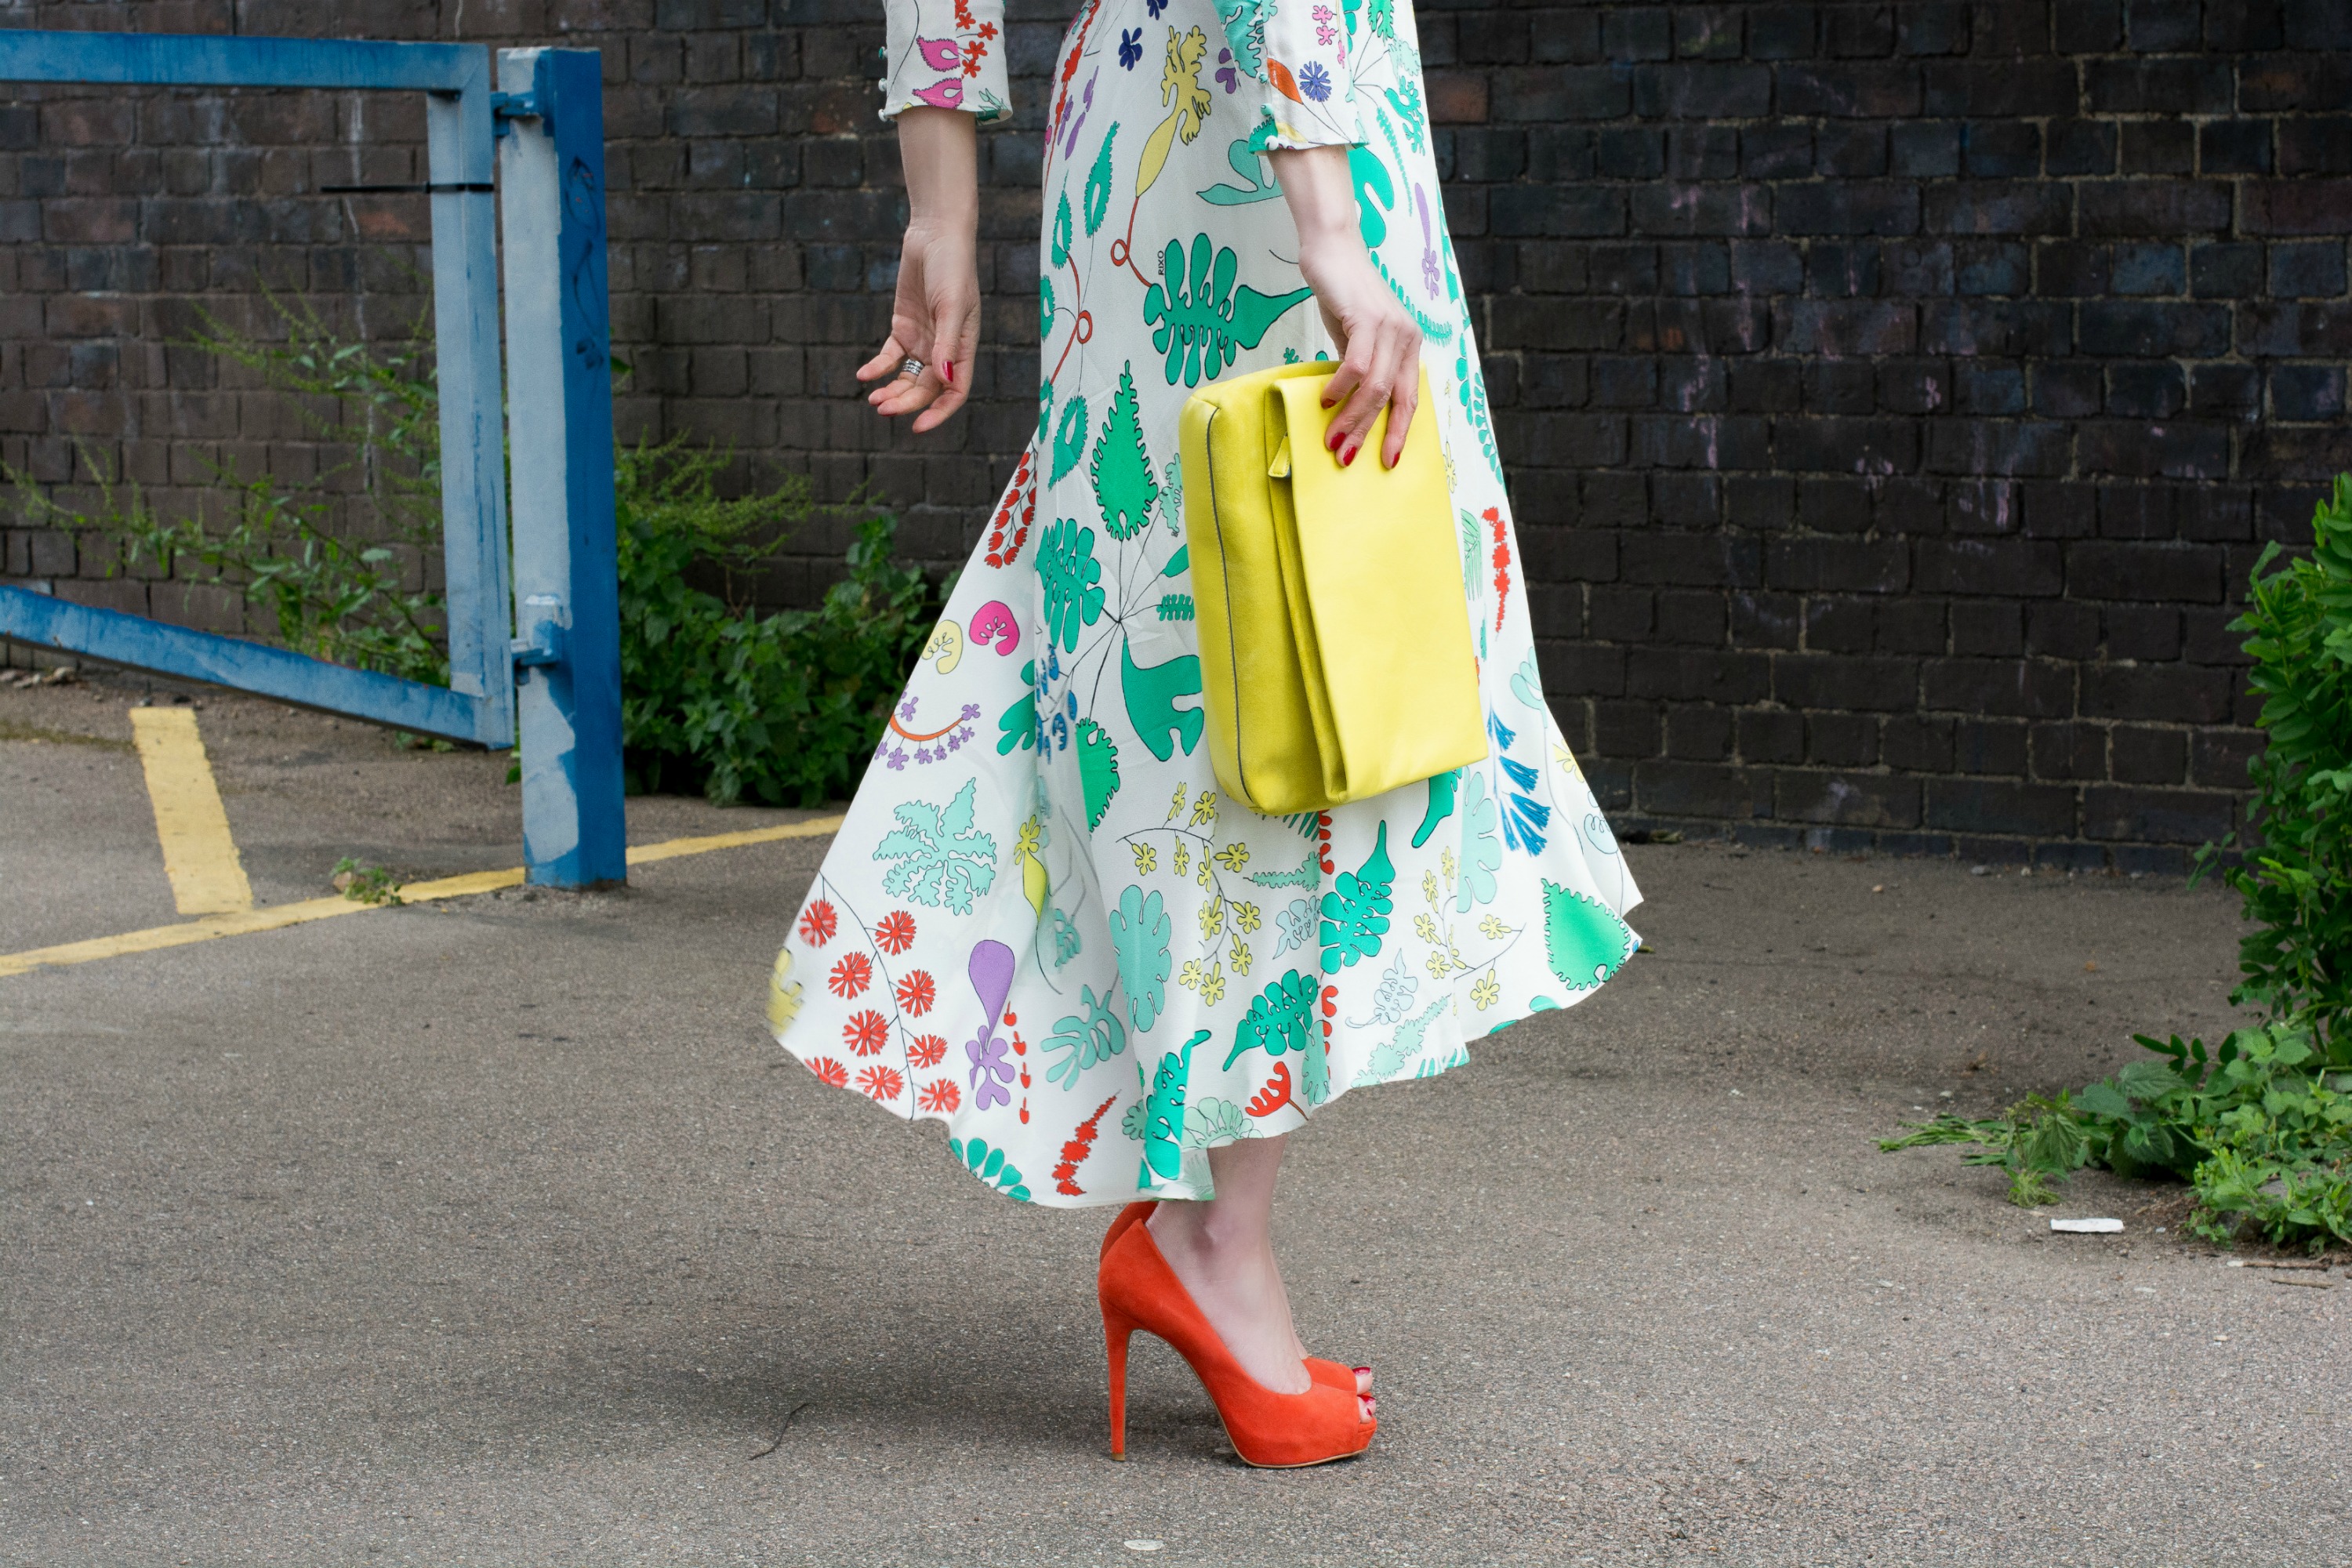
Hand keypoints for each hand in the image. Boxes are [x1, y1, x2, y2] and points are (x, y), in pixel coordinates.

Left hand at [856, 220, 977, 432]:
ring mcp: (923, 340)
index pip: (954, 392)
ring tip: (873, 398)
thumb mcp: (952, 305)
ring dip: (892, 390)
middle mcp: (944, 350)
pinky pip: (890, 357)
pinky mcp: (903, 328)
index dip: (938, 413)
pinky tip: (864, 376)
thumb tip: (943, 379)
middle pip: (926, 389)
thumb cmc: (952, 267)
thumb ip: (946, 342)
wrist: (935, 235)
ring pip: (907, 378)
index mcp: (963, 349)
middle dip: (906, 402)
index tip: (917, 426)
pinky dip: (878, 368)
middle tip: (882, 408)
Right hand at [1271, 145, 1421, 468]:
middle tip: (1345, 456)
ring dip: (1351, 418)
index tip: (1387, 461)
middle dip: (1368, 433)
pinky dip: (1340, 387)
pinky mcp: (1367, 317)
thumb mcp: (1356, 337)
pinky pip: (1357, 365)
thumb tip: (1352, 406)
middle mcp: (1406, 337)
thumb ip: (1362, 367)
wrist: (1331, 250)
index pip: (1409, 399)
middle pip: (1392, 399)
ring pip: (1375, 387)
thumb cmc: (1341, 294)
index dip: (1399, 433)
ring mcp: (1390, 327)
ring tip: (1331, 438)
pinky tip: (1324, 399)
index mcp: (1408, 345)